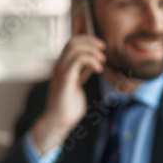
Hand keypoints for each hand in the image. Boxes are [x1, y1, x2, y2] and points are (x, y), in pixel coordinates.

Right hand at [30, 30, 105, 153]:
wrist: (58, 121)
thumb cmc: (68, 107)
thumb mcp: (77, 84)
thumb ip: (82, 73)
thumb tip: (92, 64)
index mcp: (62, 66)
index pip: (71, 43)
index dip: (87, 40)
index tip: (101, 47)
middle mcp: (59, 66)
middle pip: (72, 42)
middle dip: (90, 41)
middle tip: (103, 50)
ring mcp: (60, 71)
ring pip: (73, 47)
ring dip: (92, 51)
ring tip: (102, 60)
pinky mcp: (64, 78)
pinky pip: (77, 60)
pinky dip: (91, 61)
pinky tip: (99, 69)